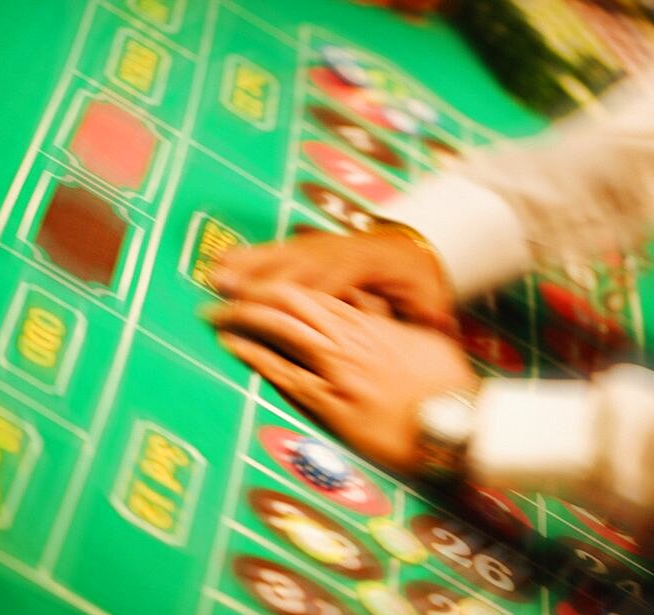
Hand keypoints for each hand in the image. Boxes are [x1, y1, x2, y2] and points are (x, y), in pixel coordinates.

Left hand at [206, 283, 477, 473]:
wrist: (459, 425)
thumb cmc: (446, 387)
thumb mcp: (422, 342)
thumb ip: (389, 323)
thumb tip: (367, 307)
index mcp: (371, 324)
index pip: (315, 293)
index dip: (278, 284)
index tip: (253, 280)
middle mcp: (350, 341)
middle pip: (290, 304)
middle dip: (251, 295)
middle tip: (219, 291)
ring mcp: (340, 371)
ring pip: (282, 330)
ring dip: (244, 318)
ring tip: (214, 314)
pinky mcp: (334, 405)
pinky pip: (285, 374)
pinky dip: (255, 356)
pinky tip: (232, 346)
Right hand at [211, 228, 456, 333]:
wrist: (421, 248)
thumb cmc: (422, 286)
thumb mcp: (430, 303)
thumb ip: (425, 319)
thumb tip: (438, 330)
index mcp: (372, 266)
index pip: (330, 281)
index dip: (298, 293)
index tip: (271, 306)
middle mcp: (343, 250)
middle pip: (296, 265)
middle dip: (260, 278)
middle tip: (224, 291)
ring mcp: (326, 245)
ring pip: (283, 254)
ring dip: (248, 265)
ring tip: (216, 274)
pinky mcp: (313, 245)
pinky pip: (279, 248)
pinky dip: (251, 254)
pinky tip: (225, 258)